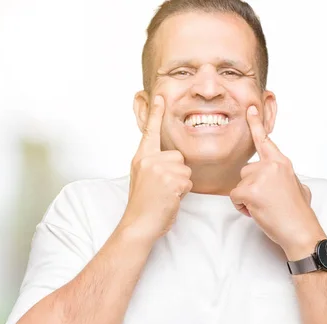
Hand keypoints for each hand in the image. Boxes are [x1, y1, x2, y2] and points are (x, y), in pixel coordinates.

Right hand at [120, 95, 192, 241]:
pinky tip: (170, 198)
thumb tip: (168, 158)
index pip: (150, 131)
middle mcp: (148, 159)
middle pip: (178, 156)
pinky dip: (183, 192)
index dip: (156, 114)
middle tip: (163, 188)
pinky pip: (187, 180)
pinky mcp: (170, 179)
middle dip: (177, 172)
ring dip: (180, 183)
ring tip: (166, 194)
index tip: (160, 96)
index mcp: (141, 157)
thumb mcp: (143, 178)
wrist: (138, 224)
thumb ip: (153, 164)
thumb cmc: (144, 205)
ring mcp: (158, 169)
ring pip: (185, 169)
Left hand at [230, 106, 323, 258]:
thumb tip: (281, 180)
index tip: (251, 108)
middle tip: (268, 202)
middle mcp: (272, 165)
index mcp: (283, 163)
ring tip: (265, 208)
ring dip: (247, 198)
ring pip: (240, 184)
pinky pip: (235, 197)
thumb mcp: (298, 187)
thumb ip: (284, 177)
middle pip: (246, 171)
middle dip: (251, 187)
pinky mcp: (250, 190)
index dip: (256, 124)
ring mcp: (260, 177)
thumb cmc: (299, 214)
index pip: (265, 141)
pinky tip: (258, 212)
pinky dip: (243, 207)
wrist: (301, 231)